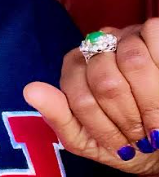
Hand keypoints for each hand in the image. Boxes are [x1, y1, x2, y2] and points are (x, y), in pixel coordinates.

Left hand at [23, 20, 158, 175]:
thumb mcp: (86, 138)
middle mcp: (98, 46)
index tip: (122, 144)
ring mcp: (127, 36)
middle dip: (127, 117)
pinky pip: (153, 35)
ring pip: (132, 59)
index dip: (105, 126)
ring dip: (149, 99)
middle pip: (105, 81)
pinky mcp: (151, 32)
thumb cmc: (121, 139)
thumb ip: (59, 116)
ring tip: (155, 116)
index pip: (80, 97)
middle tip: (142, 132)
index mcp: (75, 68)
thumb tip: (30, 89)